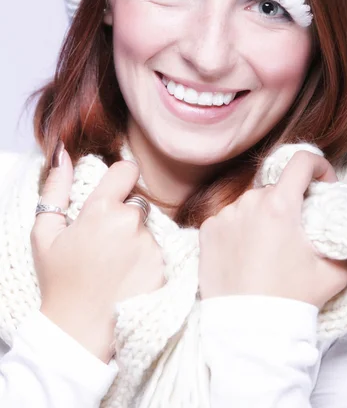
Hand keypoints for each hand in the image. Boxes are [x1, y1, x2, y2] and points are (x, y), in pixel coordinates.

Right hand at [31, 143, 164, 362]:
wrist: (81, 329)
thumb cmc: (59, 279)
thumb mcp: (45, 233)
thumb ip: (55, 188)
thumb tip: (62, 153)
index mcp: (102, 210)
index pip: (127, 169)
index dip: (119, 179)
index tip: (110, 195)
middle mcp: (132, 222)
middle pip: (138, 200)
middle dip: (124, 212)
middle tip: (105, 240)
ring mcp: (151, 245)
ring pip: (148, 225)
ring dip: (136, 235)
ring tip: (115, 262)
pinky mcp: (164, 265)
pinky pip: (158, 248)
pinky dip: (146, 256)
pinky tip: (128, 274)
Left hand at [199, 151, 346, 308]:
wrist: (250, 328)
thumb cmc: (292, 299)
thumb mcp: (333, 270)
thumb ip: (337, 238)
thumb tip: (333, 224)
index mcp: (280, 205)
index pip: (301, 162)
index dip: (318, 167)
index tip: (321, 184)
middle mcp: (248, 203)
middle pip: (276, 190)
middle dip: (288, 205)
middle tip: (293, 234)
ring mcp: (224, 216)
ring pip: (250, 205)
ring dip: (261, 218)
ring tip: (265, 252)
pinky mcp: (207, 230)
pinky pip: (228, 219)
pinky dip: (239, 231)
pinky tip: (244, 256)